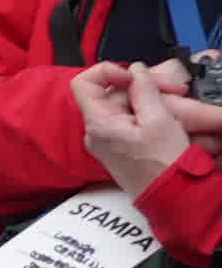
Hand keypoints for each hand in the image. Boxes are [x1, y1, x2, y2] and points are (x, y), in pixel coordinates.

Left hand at [83, 57, 212, 193]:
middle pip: (117, 94)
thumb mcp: (159, 121)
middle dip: (149, 88)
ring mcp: (111, 139)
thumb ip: (144, 91)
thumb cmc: (164, 166)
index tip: (134, 76)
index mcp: (99, 123)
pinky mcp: (124, 145)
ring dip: (158, 102)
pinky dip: (157, 115)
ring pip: (132, 107)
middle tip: (177, 90)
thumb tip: (135, 71)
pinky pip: (137, 121)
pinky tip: (176, 119)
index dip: (107, 73)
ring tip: (183, 107)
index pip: (84, 84)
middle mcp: (99, 130)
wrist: (172, 196)